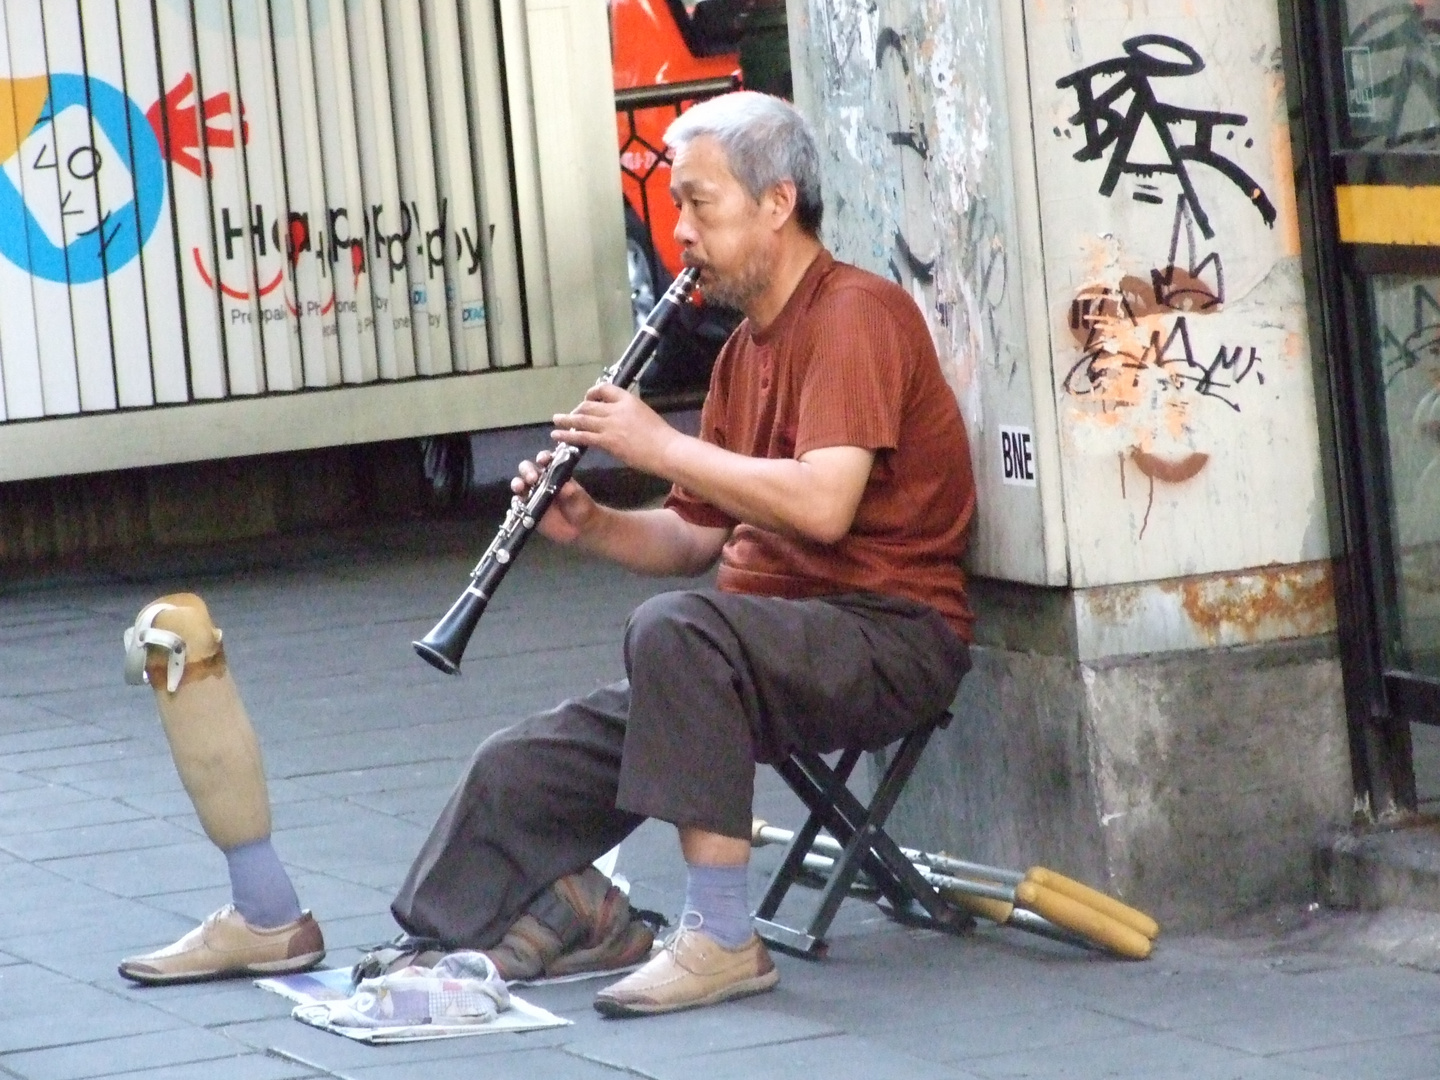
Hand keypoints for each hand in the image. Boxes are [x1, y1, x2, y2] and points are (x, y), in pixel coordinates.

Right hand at [510, 451, 597, 543]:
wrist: (579, 529)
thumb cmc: (581, 507)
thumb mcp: (579, 499)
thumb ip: (572, 493)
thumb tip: (565, 487)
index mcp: (554, 472)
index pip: (545, 460)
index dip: (542, 457)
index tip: (543, 460)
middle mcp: (541, 480)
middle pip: (527, 469)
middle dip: (527, 471)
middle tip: (532, 478)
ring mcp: (532, 494)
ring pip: (520, 484)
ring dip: (517, 483)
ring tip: (520, 487)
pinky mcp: (527, 508)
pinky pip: (517, 503)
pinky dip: (516, 502)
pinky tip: (518, 503)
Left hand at [551, 384, 677, 475]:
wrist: (666, 450)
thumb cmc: (661, 436)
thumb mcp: (644, 414)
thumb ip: (628, 413)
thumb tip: (616, 419)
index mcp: (628, 399)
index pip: (604, 389)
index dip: (592, 392)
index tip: (588, 398)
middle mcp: (616, 409)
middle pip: (589, 404)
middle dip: (578, 409)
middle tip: (571, 415)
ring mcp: (610, 425)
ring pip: (582, 419)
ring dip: (566, 420)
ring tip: (556, 420)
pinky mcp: (607, 441)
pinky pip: (582, 436)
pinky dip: (568, 435)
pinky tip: (558, 436)